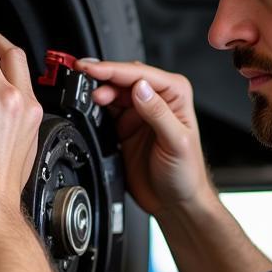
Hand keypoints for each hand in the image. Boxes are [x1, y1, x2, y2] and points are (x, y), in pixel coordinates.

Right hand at [76, 59, 212, 216]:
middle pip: (122, 79)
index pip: (140, 74)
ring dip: (96, 93)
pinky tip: (87, 111)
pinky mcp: (124, 129)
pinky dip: (93, 110)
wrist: (176, 203)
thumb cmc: (187, 174)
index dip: (113, 70)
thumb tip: (140, 88)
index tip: (92, 68)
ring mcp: (138, 114)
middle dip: (101, 79)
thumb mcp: (176, 142)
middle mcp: (156, 100)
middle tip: (83, 84)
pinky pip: (104, 113)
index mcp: (174, 94)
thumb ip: (157, 113)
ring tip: (85, 98)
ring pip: (111, 93)